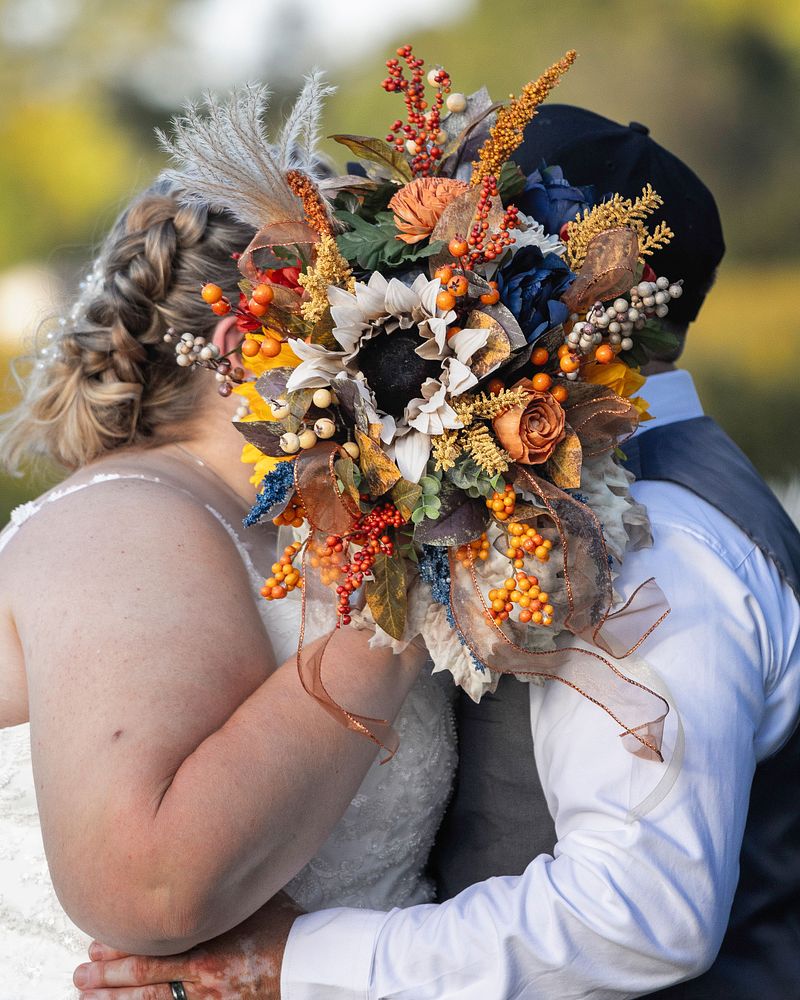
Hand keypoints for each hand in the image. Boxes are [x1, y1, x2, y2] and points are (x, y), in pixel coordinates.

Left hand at [73, 892, 304, 998]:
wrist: (311, 964)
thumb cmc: (285, 927)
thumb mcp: (251, 900)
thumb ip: (222, 892)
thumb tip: (203, 862)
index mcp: (207, 940)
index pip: (153, 947)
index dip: (121, 950)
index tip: (95, 947)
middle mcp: (202, 973)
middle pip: (145, 979)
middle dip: (109, 979)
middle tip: (80, 977)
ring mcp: (209, 999)